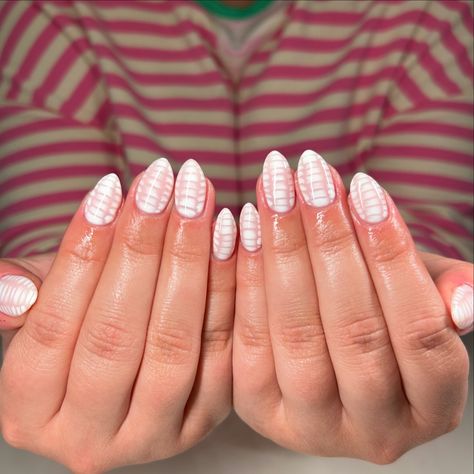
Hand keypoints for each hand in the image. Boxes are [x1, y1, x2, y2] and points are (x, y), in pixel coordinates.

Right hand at [0, 159, 235, 471]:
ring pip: (172, 344)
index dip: (81, 253)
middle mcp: (90, 439)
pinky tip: (227, 234)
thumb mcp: (47, 307)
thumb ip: (26, 292)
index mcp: (31, 413)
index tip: (109, 188)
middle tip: (162, 182)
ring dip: (188, 261)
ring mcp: (153, 435)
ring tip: (196, 198)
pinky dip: (224, 286)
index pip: (54, 327)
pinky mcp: (204, 416)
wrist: (130, 362)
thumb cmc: (83, 325)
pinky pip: (221, 348)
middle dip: (141, 248)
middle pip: (116, 337)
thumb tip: (12, 291)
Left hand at [233, 150, 470, 463]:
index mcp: (430, 410)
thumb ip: (440, 295)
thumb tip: (466, 300)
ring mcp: (310, 426)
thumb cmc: (380, 316)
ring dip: (283, 250)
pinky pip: (250, 337)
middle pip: (354, 331)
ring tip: (276, 188)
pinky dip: (247, 275)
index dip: (394, 254)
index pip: (422, 334)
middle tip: (310, 173)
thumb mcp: (418, 302)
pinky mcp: (258, 408)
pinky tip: (247, 224)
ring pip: (297, 334)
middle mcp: (373, 431)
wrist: (325, 348)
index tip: (365, 185)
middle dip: (330, 239)